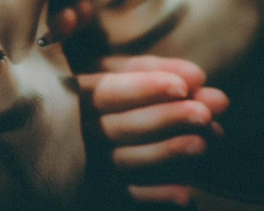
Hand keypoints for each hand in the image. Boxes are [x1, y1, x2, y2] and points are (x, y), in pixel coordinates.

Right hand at [76, 55, 228, 206]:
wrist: (57, 129)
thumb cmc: (96, 90)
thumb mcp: (111, 70)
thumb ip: (150, 69)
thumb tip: (197, 76)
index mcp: (76, 92)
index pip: (109, 90)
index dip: (146, 87)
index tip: (184, 86)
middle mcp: (78, 129)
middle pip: (123, 126)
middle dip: (166, 118)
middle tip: (205, 114)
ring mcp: (86, 161)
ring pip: (126, 160)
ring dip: (166, 153)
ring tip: (203, 144)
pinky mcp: (96, 188)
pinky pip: (126, 195)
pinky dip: (154, 195)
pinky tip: (185, 194)